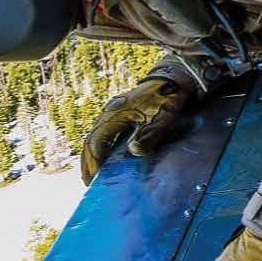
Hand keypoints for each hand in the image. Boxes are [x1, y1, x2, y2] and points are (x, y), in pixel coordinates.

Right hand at [77, 69, 193, 183]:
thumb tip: (134, 151)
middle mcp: (110, 113)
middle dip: (88, 162)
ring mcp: (112, 113)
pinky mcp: (118, 116)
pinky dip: (100, 149)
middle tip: (88, 183)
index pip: (96, 141)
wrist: (173, 78)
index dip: (94, 161)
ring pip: (95, 137)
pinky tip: (102, 161)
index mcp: (116, 113)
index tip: (93, 179)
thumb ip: (150, 134)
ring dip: (91, 156)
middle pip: (91, 140)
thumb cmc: (168, 97)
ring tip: (91, 176)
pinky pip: (103, 134)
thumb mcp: (163, 117)